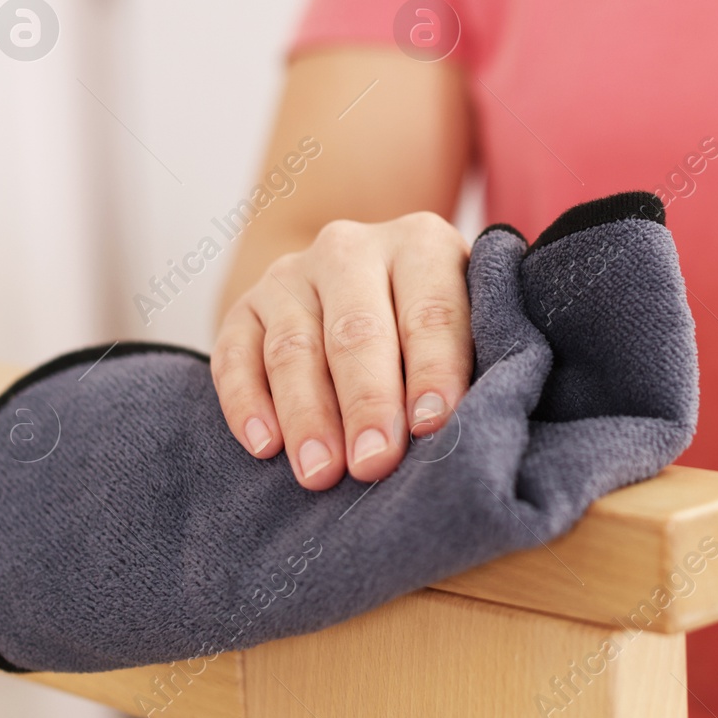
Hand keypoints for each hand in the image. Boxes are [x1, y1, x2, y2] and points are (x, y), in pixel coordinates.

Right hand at [213, 212, 472, 489]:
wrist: (357, 282)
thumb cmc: (432, 325)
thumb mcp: (468, 320)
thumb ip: (479, 358)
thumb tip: (482, 427)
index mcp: (423, 244)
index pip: (431, 311)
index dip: (433, 370)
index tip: (432, 426)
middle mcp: (352, 249)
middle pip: (358, 330)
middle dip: (367, 402)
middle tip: (374, 464)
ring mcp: (291, 275)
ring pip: (295, 347)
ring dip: (308, 415)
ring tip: (321, 473)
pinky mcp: (244, 308)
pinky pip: (235, 356)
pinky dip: (246, 403)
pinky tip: (264, 446)